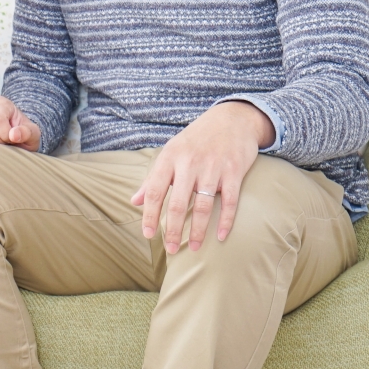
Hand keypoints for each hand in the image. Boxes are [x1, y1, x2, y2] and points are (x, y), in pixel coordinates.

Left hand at [131, 101, 274, 252]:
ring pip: (203, 205)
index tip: (148, 235)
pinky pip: (229, 200)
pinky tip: (220, 236)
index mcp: (169, 158)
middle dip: (174, 229)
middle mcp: (189, 163)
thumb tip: (134, 202)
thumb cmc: (195, 140)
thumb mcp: (170, 153)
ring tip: (195, 248)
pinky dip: (226, 220)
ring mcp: (213, 167)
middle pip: (178, 203)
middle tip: (172, 249)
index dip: (150, 215)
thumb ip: (152, 179)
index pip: (154, 191)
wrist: (231, 119)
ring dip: (199, 230)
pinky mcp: (234, 171)